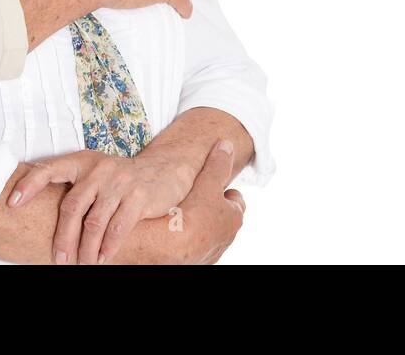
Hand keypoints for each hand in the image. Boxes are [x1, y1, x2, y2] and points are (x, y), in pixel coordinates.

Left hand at [9, 148, 191, 264]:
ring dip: (86, 249)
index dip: (29, 185)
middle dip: (63, 238)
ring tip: (82, 264)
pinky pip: (118, 227)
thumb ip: (74, 186)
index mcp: (81, 161)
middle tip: (59, 259)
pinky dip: (108, 247)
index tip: (12, 203)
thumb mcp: (95, 172)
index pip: (49, 169)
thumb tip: (39, 212)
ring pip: (95, 222)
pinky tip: (102, 258)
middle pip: (72, 207)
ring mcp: (119, 182)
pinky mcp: (138, 197)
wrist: (163, 169)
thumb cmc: (120, 177)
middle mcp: (98, 169)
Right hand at [170, 139, 246, 263]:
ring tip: (180, 211)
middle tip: (193, 195)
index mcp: (234, 218)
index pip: (236, 199)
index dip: (222, 188)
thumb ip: (217, 164)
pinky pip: (192, 244)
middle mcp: (227, 237)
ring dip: (198, 222)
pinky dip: (186, 235)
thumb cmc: (192, 214)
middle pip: (222, 216)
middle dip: (210, 205)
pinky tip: (172, 227)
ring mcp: (210, 251)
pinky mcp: (194, 260)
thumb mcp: (207, 182)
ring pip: (207, 231)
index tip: (209, 183)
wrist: (168, 246)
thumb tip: (226, 144)